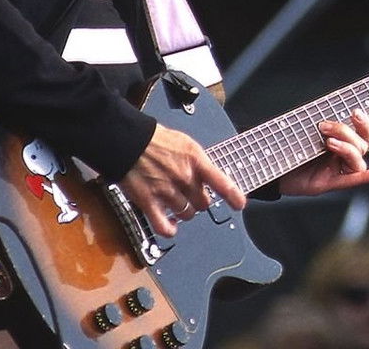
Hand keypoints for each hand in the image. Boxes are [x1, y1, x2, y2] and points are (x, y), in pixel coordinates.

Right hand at [118, 123, 245, 237]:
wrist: (128, 141)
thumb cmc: (155, 140)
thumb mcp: (185, 144)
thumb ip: (197, 162)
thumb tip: (206, 176)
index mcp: (196, 160)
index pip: (222, 182)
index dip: (233, 196)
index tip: (240, 204)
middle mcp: (184, 178)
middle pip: (203, 203)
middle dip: (199, 201)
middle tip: (190, 195)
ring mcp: (167, 191)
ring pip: (187, 214)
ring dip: (184, 212)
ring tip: (176, 203)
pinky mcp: (149, 202)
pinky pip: (163, 225)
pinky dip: (169, 229)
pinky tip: (171, 226)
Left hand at [276, 112, 368, 196]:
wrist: (271, 168)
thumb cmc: (289, 148)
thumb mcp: (305, 132)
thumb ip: (318, 123)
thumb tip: (324, 112)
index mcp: (341, 142)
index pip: (362, 133)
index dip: (364, 123)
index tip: (355, 111)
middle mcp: (343, 157)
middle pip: (361, 144)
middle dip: (345, 132)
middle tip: (323, 126)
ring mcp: (337, 170)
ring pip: (357, 160)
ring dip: (347, 148)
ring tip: (328, 142)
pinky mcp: (328, 183)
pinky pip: (351, 180)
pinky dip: (367, 177)